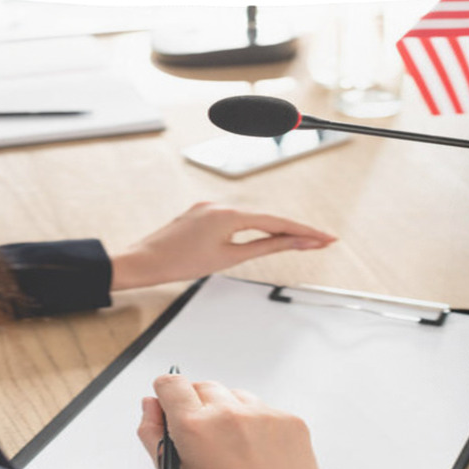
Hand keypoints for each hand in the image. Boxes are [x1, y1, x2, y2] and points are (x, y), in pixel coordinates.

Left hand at [110, 202, 335, 290]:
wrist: (143, 262)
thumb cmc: (179, 263)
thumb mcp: (229, 258)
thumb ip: (265, 246)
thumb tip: (291, 242)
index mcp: (229, 214)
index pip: (276, 222)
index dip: (304, 232)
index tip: (325, 238)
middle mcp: (219, 205)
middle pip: (267, 217)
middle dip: (295, 230)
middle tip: (321, 241)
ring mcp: (209, 209)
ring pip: (251, 218)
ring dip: (275, 229)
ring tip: (300, 240)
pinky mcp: (201, 215)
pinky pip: (235, 219)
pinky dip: (253, 228)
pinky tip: (265, 234)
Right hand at [137, 373, 340, 468]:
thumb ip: (153, 433)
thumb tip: (151, 404)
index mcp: (194, 425)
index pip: (171, 383)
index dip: (168, 393)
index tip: (172, 402)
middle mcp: (227, 412)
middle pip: (202, 386)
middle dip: (199, 405)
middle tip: (207, 436)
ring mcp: (260, 412)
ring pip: (234, 395)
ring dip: (229, 411)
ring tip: (235, 445)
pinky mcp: (287, 417)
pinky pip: (263, 407)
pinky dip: (257, 422)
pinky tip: (257, 448)